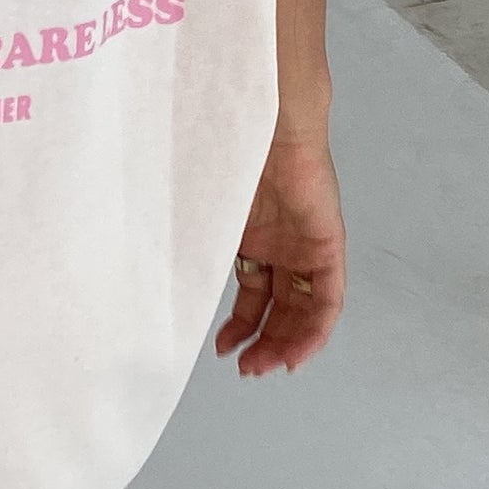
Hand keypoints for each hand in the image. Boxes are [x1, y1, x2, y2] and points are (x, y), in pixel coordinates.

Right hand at [214, 130, 345, 377]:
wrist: (263, 120)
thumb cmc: (224, 151)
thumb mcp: (202, 210)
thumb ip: (193, 244)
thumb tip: (160, 281)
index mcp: (251, 235)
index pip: (253, 291)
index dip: (242, 324)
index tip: (226, 349)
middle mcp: (281, 244)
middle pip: (278, 305)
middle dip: (262, 341)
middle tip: (244, 368)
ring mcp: (305, 244)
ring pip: (303, 308)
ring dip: (286, 343)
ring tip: (263, 366)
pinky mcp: (327, 244)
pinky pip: (328, 298)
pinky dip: (314, 330)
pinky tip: (296, 353)